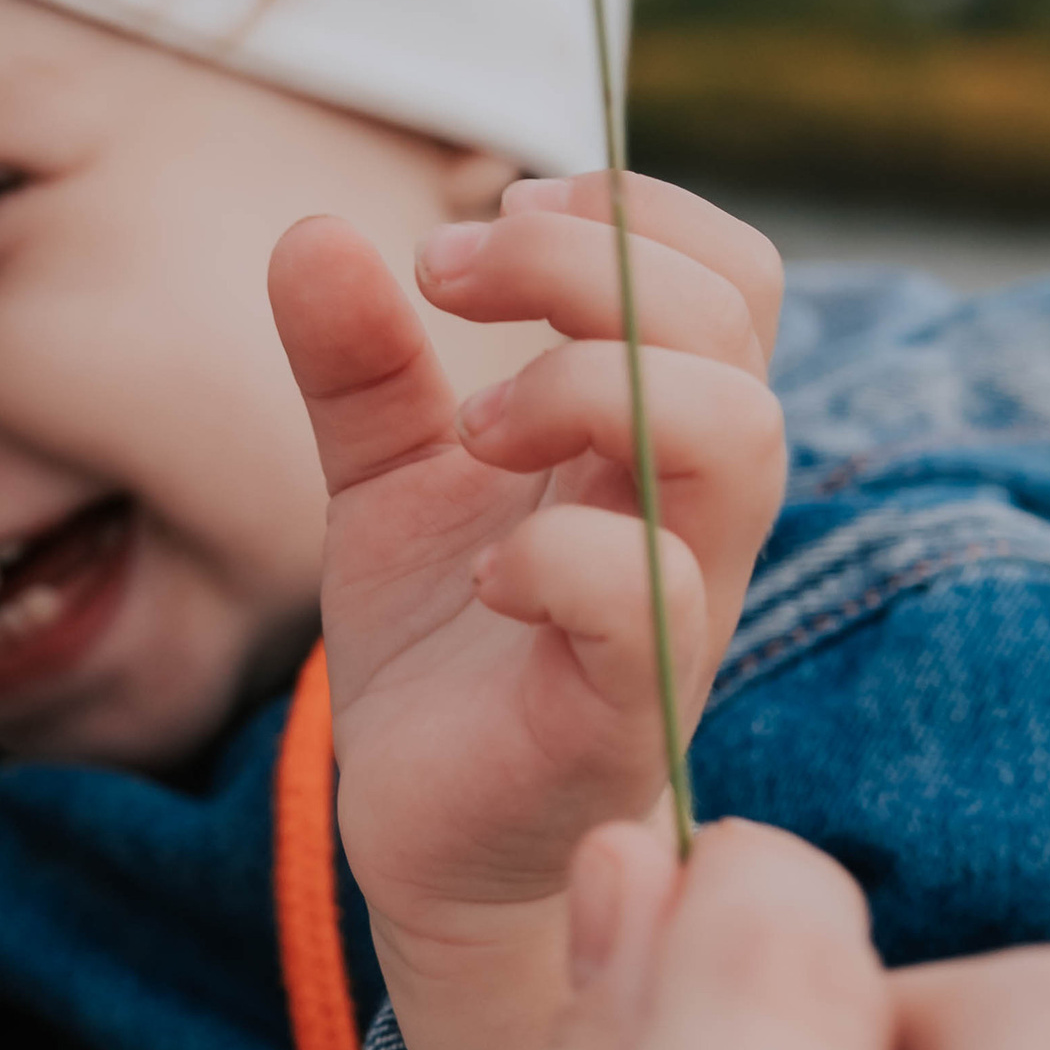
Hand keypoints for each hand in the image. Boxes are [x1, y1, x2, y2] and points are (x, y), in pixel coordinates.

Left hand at [269, 169, 787, 1049]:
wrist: (429, 833)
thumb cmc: (445, 647)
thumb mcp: (385, 479)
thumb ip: (360, 362)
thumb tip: (312, 232)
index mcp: (651, 436)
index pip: (730, 277)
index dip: (633, 216)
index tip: (489, 218)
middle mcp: (690, 508)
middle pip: (732, 328)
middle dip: (589, 267)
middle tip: (446, 276)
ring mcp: (677, 606)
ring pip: (737, 438)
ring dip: (588, 386)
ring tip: (472, 427)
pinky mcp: (630, 706)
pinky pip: (650, 595)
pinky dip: (557, 554)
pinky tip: (482, 573)